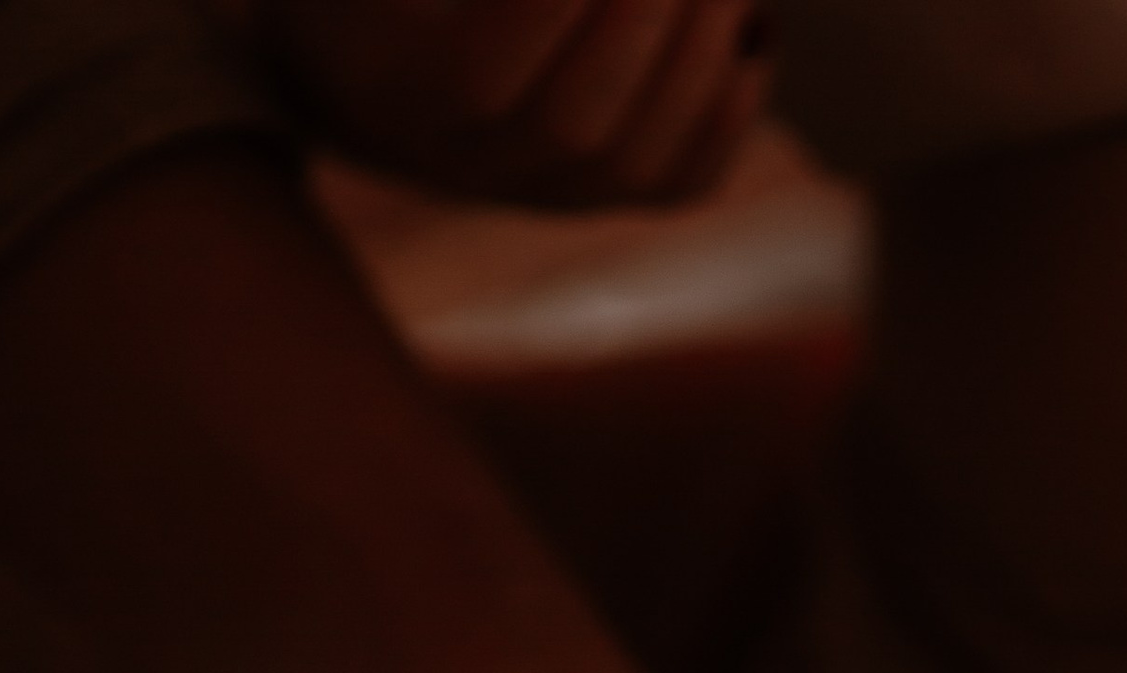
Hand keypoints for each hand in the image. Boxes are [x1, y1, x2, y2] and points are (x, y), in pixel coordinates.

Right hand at [267, 0, 770, 207]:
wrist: (379, 67)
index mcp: (399, 88)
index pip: (478, 74)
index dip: (546, 10)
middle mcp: (473, 166)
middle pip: (572, 126)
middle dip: (642, 21)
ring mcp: (547, 195)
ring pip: (638, 163)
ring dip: (700, 57)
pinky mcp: (610, 200)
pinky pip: (683, 183)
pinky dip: (731, 111)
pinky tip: (747, 31)